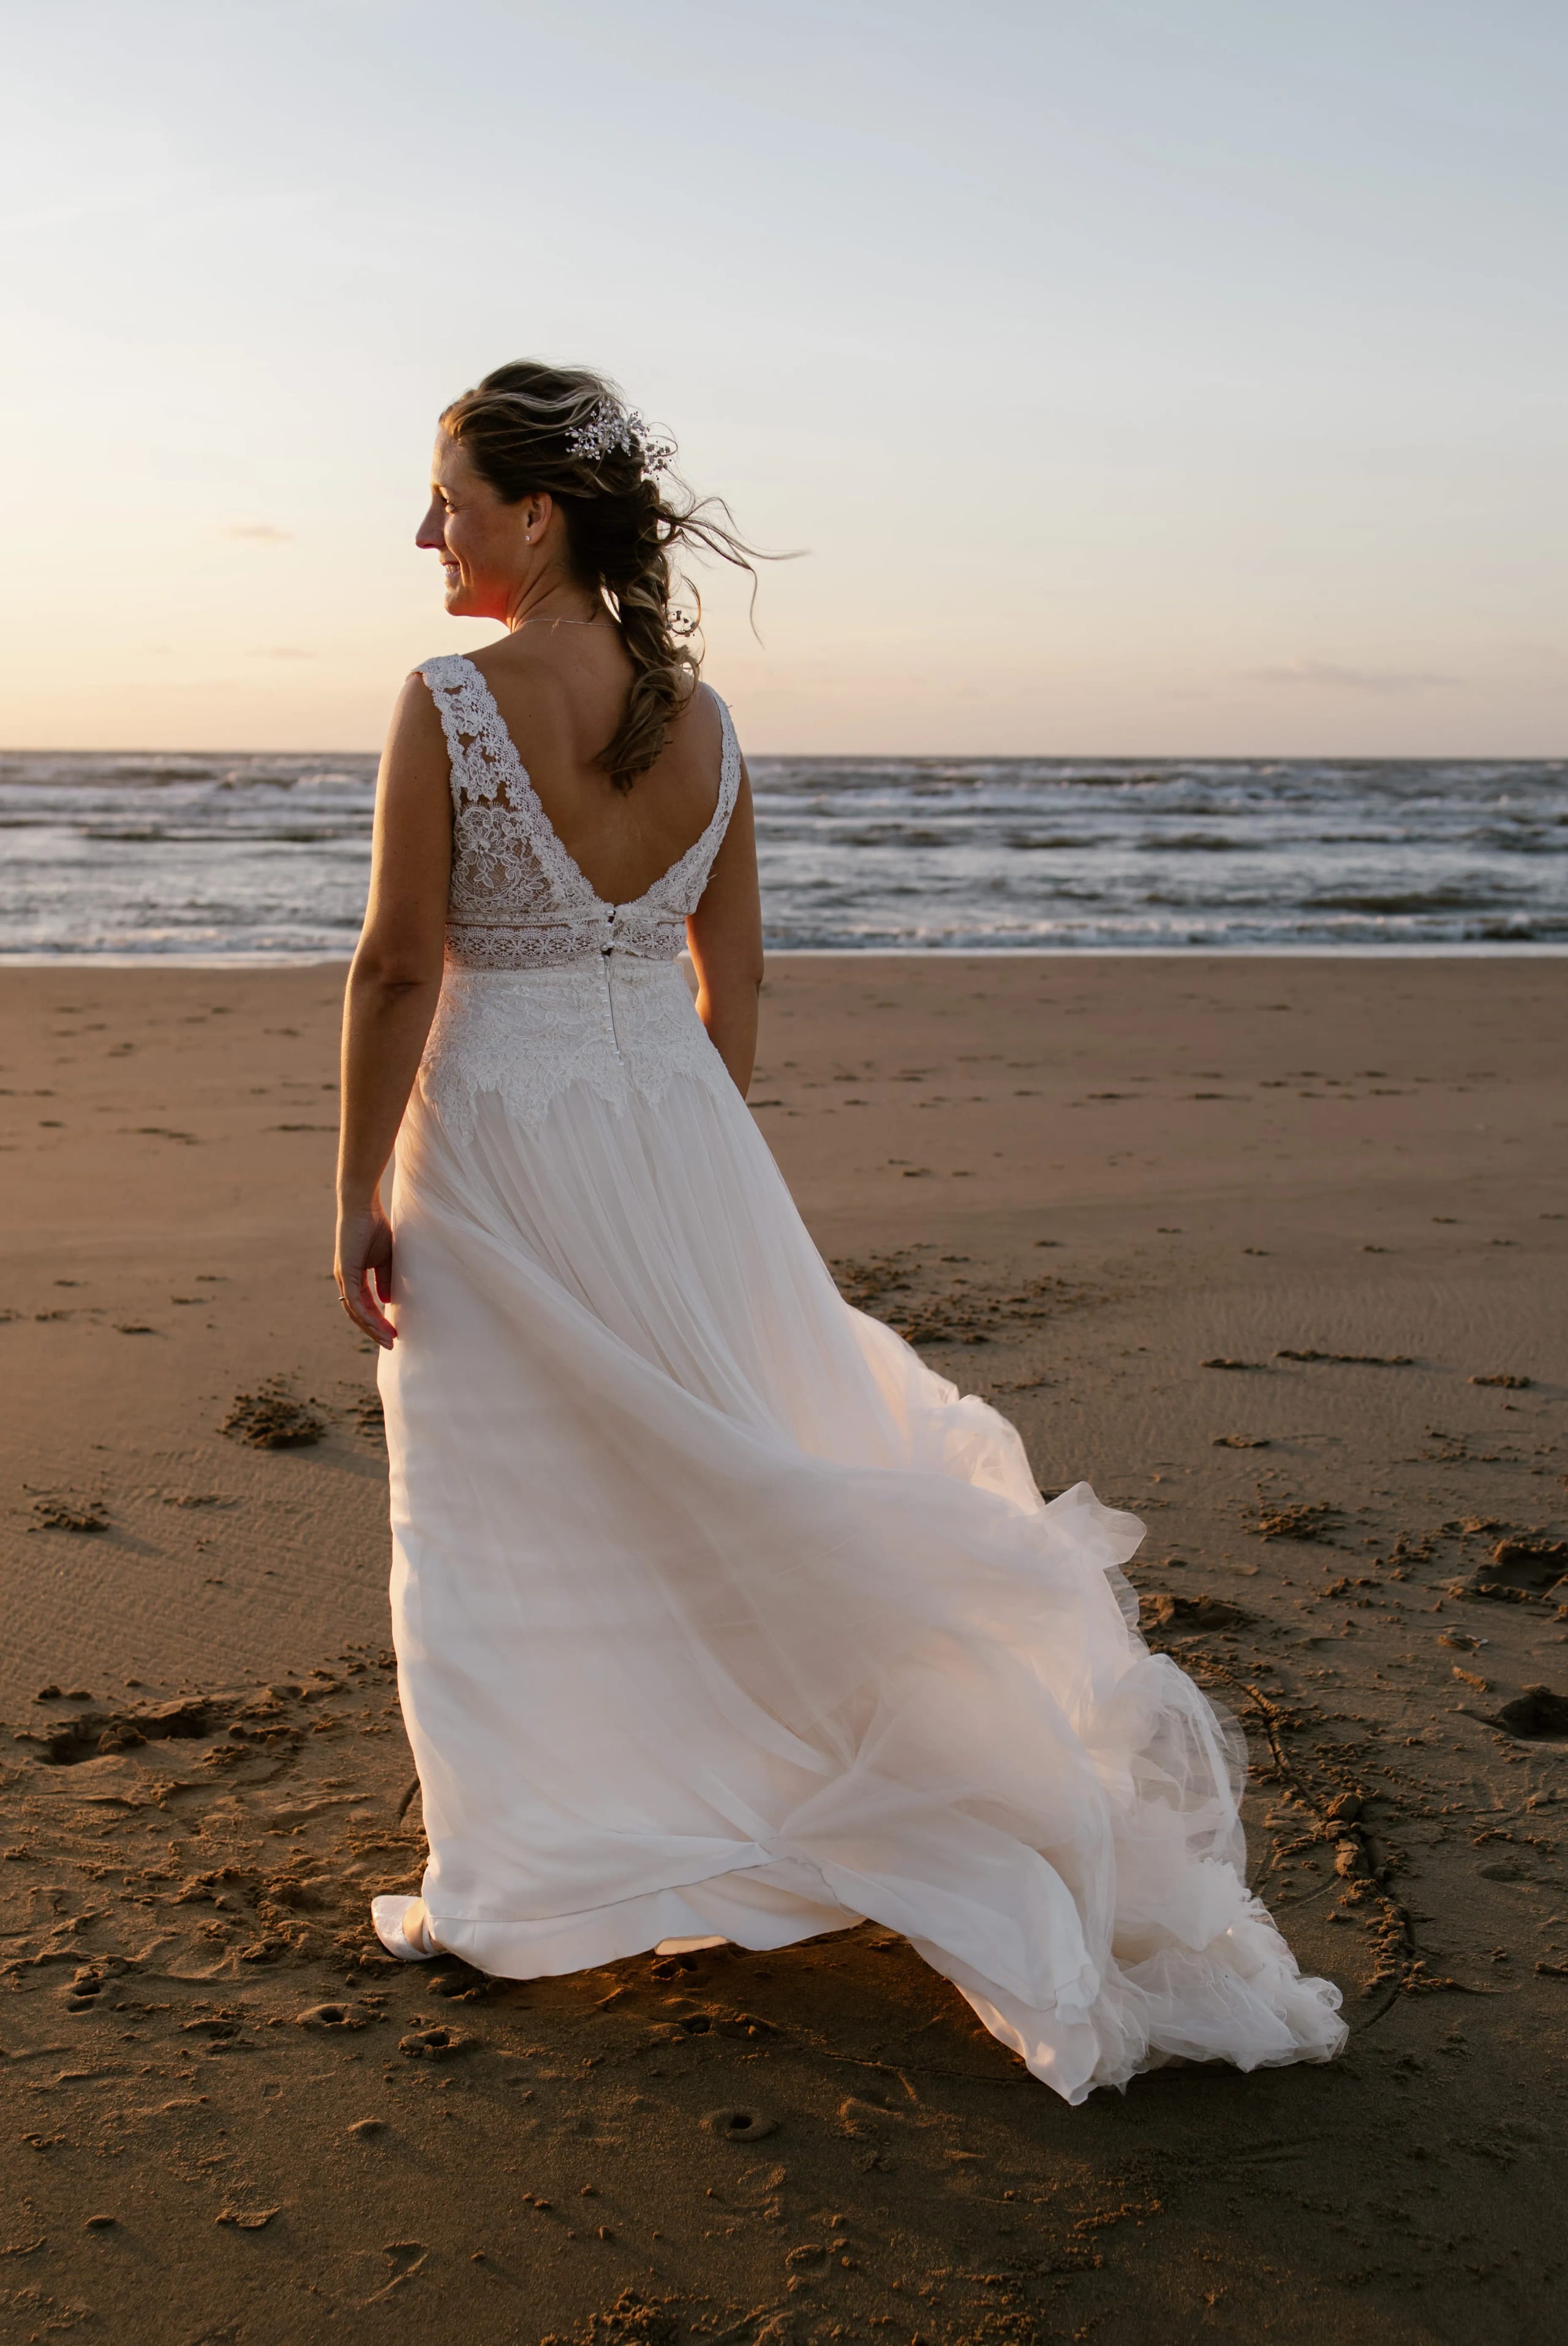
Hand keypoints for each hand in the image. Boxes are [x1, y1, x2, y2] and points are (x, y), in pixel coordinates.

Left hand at [335, 1199, 395, 1347]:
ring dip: (371, 1327)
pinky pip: (354, 1301)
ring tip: (388, 1339)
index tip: (394, 1333)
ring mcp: (343, 1277)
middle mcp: (344, 1280)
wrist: (362, 1206)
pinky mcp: (344, 1273)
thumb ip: (385, 1279)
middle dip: (374, 1330)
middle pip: (357, 1314)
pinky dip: (366, 1314)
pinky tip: (379, 1324)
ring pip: (355, 1311)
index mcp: (353, 1276)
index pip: (365, 1305)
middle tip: (391, 1344)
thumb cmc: (375, 1226)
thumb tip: (387, 1301)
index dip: (378, 1320)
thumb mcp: (386, 1258)